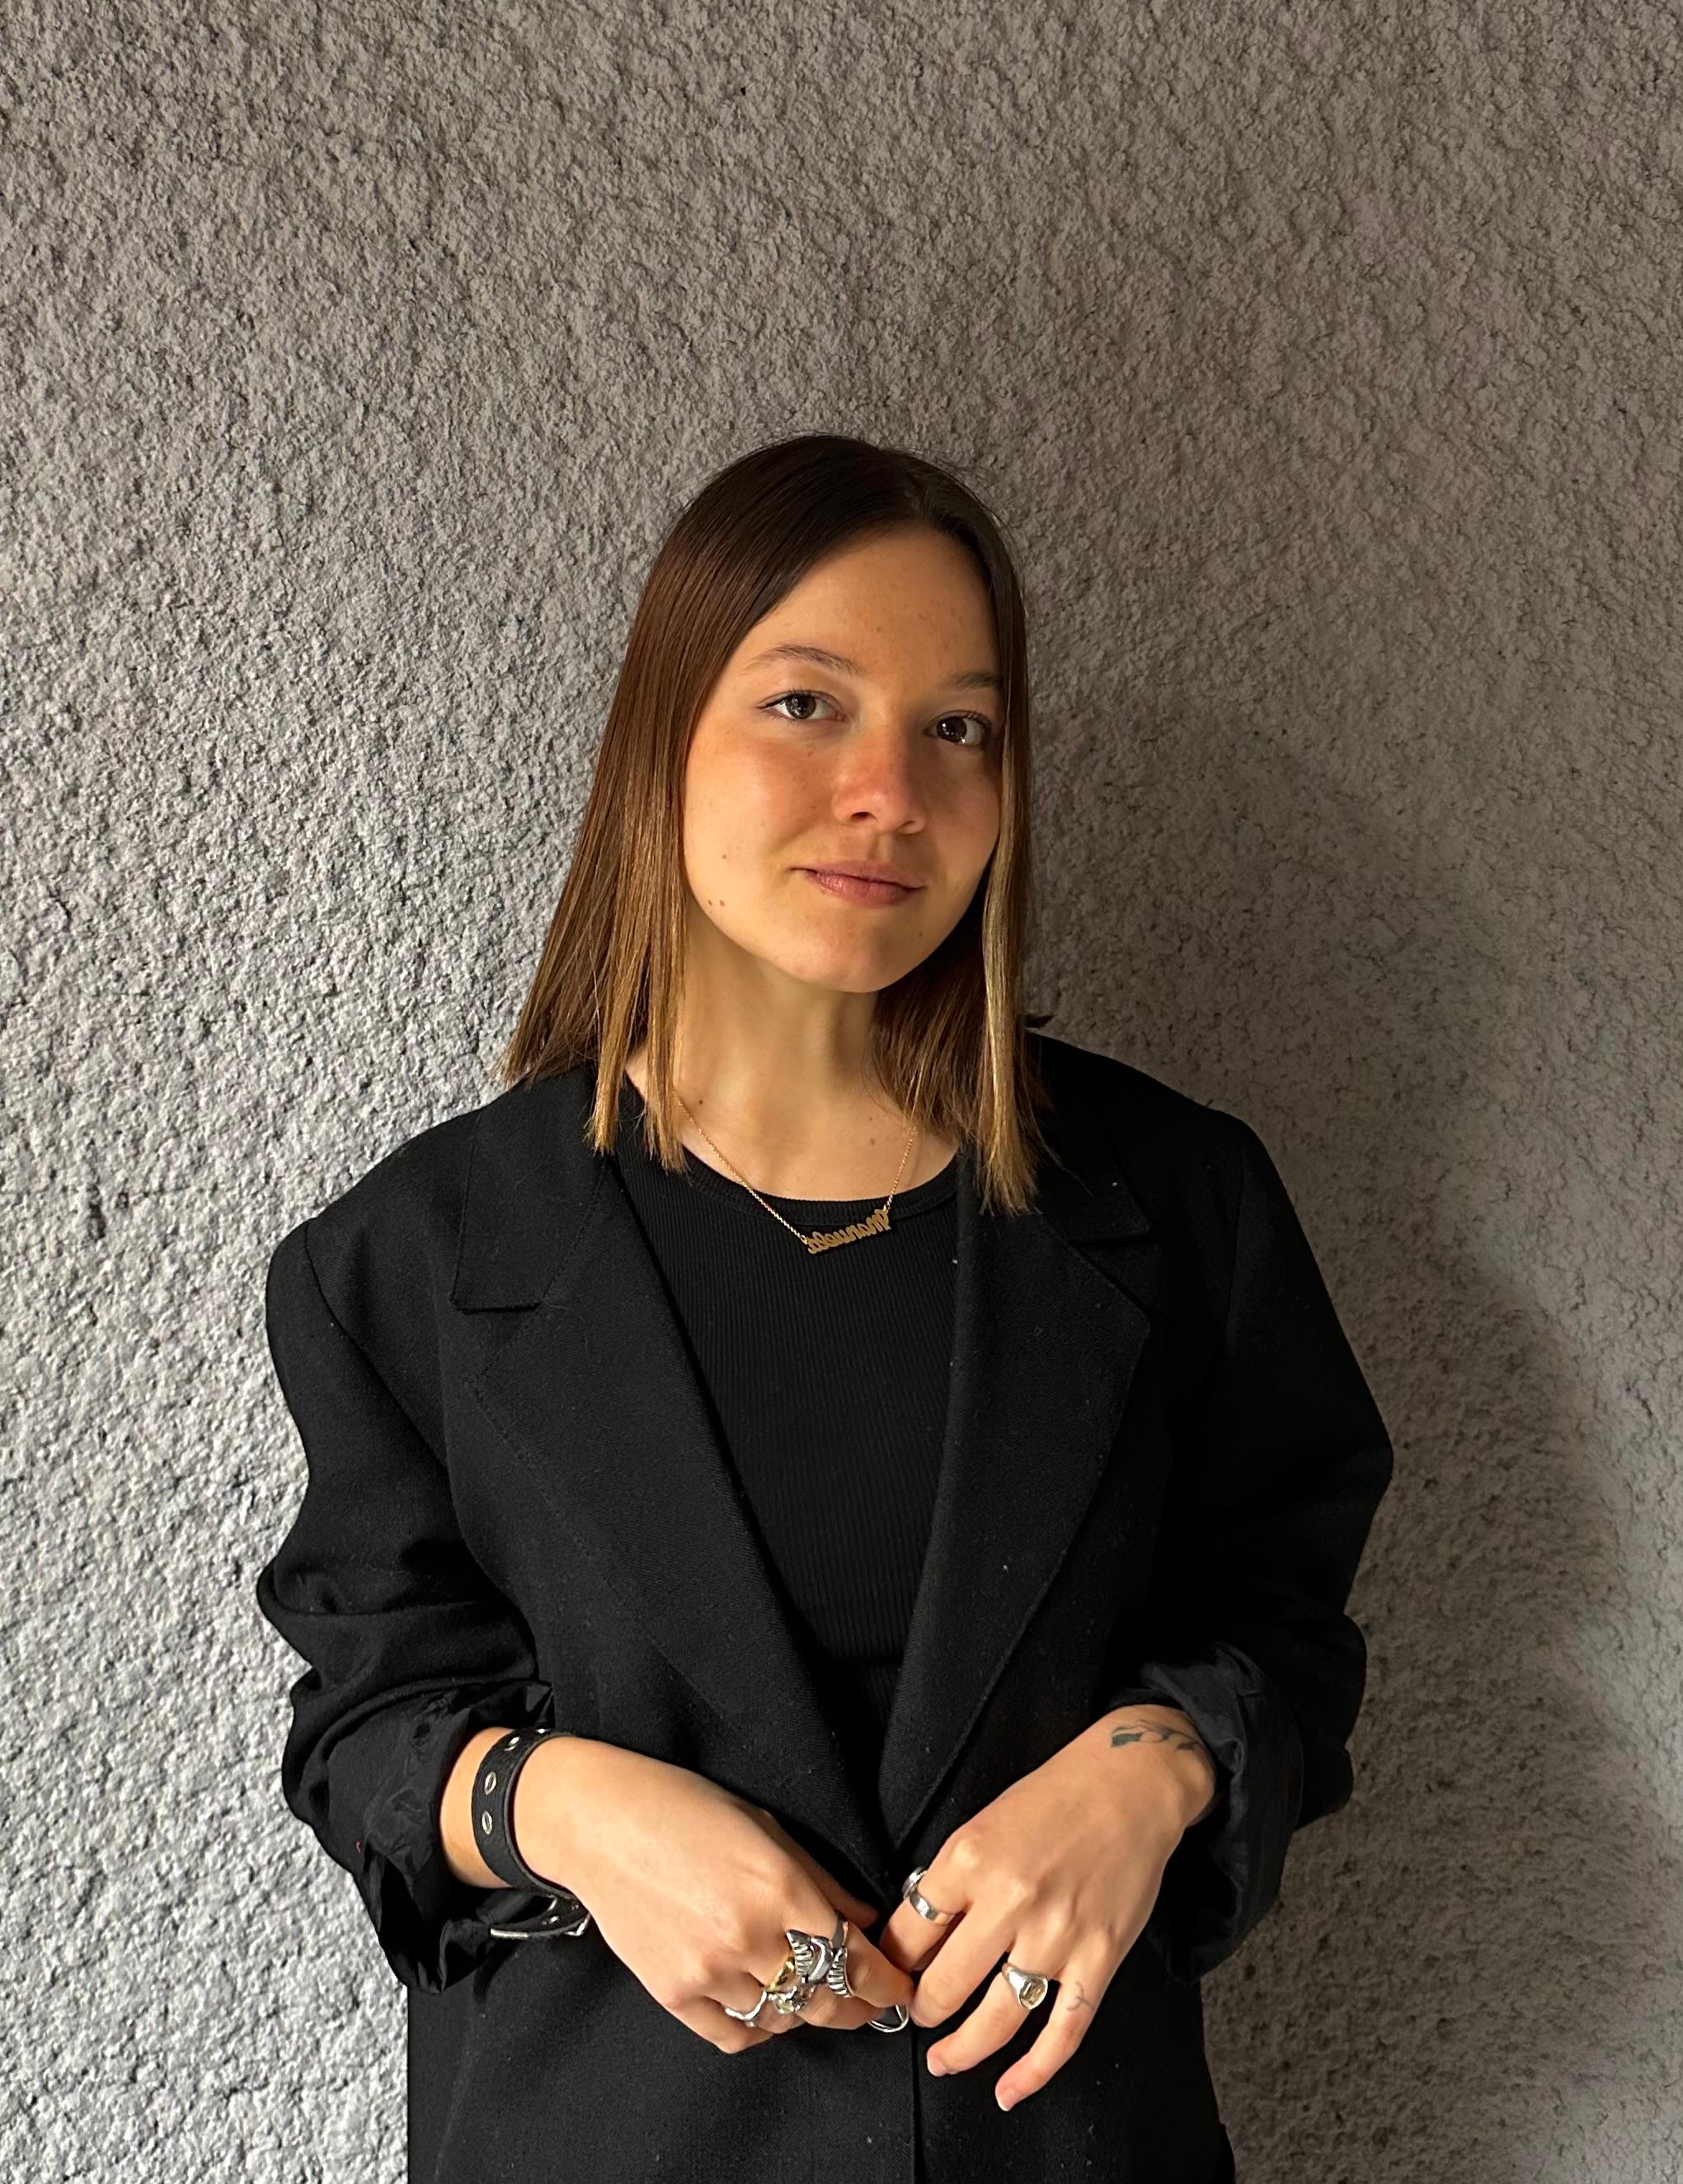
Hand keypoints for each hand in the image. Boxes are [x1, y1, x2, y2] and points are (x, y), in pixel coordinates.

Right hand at [518, 1738, 914, 2051]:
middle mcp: (748, 1936)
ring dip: (804, 2011)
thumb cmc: (684, 1809)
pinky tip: (762, 2003)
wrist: (599, 1823)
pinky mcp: (673, 1994)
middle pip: (827, 2001)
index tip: (900, 1990)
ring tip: (807, 1989)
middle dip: (858, 2009)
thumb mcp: (767, 1828)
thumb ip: (822, 1881)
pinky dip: (758, 2028)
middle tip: (870, 2005)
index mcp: (780, 1887)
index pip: (855, 1958)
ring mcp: (708, 1970)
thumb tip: (866, 1923)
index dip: (887, 1984)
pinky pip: (734, 2036)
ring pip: (782, 2021)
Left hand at [874, 1708, 1215, 2111]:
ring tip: (943, 2060)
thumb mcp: (982, 1824)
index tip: (887, 1976)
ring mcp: (1058, 1936)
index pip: (909, 1933)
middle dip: (921, 2010)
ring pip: (996, 2020)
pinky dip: (1034, 2072)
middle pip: (944, 1986)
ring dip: (961, 2050)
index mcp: (969, 1859)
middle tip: (916, 2015)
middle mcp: (1009, 1901)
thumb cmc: (1052, 1798)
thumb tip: (916, 1938)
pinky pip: (1062, 2032)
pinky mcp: (1099, 1959)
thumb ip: (951, 1880)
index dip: (891, 1963)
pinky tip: (1007, 2092)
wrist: (1130, 1785)